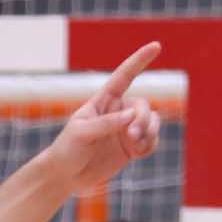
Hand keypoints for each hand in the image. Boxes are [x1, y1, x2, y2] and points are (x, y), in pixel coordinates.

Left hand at [44, 43, 162, 193]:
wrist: (66, 175)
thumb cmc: (67, 149)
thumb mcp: (82, 133)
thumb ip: (106, 124)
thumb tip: (131, 116)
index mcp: (104, 101)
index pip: (124, 76)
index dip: (140, 60)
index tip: (156, 46)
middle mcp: (119, 111)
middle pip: (143, 106)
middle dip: (142, 119)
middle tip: (132, 135)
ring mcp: (126, 129)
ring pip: (153, 122)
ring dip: (150, 132)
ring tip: (136, 146)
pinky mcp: (132, 147)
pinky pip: (152, 140)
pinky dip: (149, 145)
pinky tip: (137, 154)